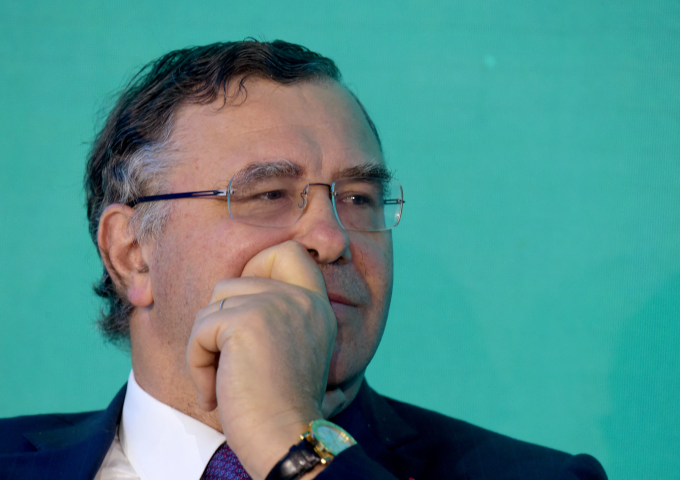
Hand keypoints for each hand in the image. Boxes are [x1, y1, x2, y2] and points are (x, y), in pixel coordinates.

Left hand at [186, 241, 336, 478]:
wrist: (284, 439)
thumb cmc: (280, 406)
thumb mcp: (292, 349)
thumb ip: (276, 315)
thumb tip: (227, 295)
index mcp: (316, 304)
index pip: (288, 251)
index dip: (260, 269)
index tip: (251, 318)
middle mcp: (301, 298)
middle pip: (233, 281)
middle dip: (220, 324)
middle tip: (232, 363)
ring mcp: (276, 304)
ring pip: (213, 305)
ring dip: (207, 346)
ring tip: (226, 380)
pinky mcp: (246, 320)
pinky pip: (200, 330)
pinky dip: (198, 365)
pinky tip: (217, 393)